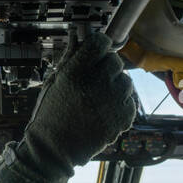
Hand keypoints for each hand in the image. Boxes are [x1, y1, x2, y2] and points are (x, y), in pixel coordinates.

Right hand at [0, 31, 136, 182]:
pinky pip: (130, 101)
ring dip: (116, 87)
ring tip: (99, 100)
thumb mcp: (55, 81)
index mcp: (76, 72)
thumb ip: (70, 57)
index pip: (99, 42)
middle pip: (115, 61)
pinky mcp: (123, 118)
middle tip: (95, 81)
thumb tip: (80, 34)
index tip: (96, 52)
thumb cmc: (51, 114)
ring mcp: (112, 101)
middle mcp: (96, 83)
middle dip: (107, 68)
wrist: (55, 148)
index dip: (98, 46)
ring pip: (126, 81)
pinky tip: (105, 112)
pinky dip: (121, 105)